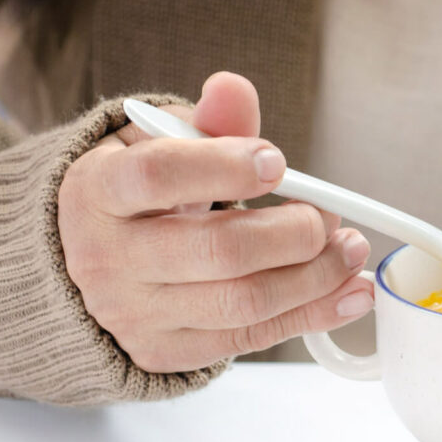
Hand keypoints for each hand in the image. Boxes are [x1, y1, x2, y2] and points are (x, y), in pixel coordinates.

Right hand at [58, 72, 373, 371]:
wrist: (92, 265)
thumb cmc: (138, 197)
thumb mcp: (159, 146)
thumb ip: (206, 122)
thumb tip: (234, 88)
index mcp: (98, 192)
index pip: (159, 176)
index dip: (227, 167)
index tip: (278, 162)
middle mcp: (108, 259)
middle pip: (218, 250)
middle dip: (294, 233)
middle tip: (329, 216)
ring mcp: (136, 314)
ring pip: (244, 303)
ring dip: (316, 277)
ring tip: (349, 250)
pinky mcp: (167, 352)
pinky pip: (253, 339)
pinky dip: (313, 315)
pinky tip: (350, 292)